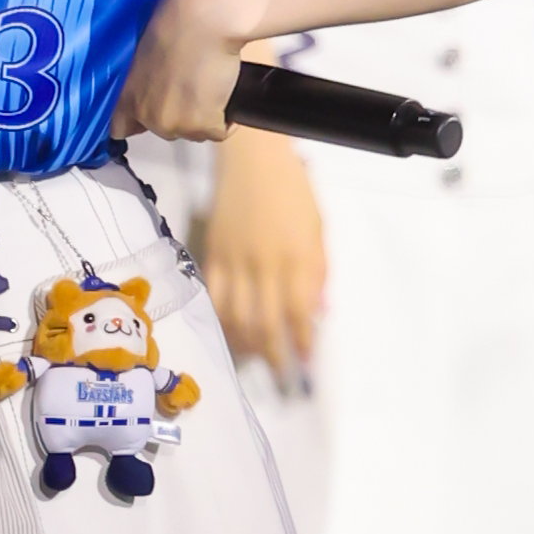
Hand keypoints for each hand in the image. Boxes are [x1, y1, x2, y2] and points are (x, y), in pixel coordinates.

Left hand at [113, 0, 265, 141]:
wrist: (204, 19)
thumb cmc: (176, 21)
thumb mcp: (145, 50)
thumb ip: (144, 75)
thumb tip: (156, 82)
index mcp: (128, 95)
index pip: (121, 129)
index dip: (138, 125)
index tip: (153, 115)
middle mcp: (147, 115)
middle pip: (167, 131)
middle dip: (180, 115)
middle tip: (194, 87)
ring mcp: (175, 123)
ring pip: (195, 133)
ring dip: (205, 116)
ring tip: (211, 85)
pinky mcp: (203, 125)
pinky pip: (218, 132)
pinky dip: (225, 119)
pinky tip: (225, 93)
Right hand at [201, 126, 325, 381]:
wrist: (251, 155)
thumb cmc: (293, 187)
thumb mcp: (318, 226)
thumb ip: (319, 270)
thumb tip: (318, 311)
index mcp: (296, 255)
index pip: (299, 311)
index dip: (303, 342)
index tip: (307, 364)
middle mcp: (265, 263)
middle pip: (266, 322)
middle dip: (276, 355)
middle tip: (283, 377)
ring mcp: (235, 261)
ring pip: (237, 316)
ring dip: (249, 345)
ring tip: (258, 360)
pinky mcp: (213, 254)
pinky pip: (215, 297)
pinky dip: (223, 320)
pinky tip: (231, 334)